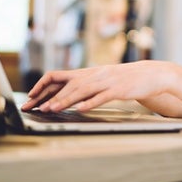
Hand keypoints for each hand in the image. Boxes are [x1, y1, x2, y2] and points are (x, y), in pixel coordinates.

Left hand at [21, 61, 176, 112]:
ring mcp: (106, 81)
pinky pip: (102, 96)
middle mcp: (94, 75)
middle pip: (67, 84)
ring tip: (52, 109)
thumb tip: (65, 95)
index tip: (31, 97)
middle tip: (34, 107)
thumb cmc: (125, 79)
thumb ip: (85, 85)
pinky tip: (81, 109)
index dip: (43, 85)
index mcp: (88, 72)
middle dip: (48, 96)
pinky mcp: (119, 89)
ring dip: (65, 100)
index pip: (59, 75)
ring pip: (82, 90)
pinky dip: (91, 102)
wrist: (150, 75)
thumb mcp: (101, 79)